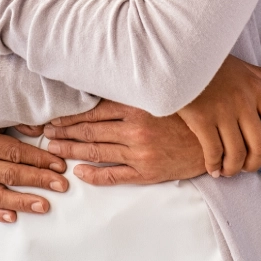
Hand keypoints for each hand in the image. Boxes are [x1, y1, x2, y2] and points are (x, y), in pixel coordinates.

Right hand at [0, 130, 68, 223]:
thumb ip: (18, 122)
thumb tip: (44, 130)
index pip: (15, 153)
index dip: (39, 159)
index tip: (60, 166)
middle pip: (9, 174)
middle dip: (38, 180)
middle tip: (61, 185)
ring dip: (22, 201)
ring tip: (43, 206)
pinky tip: (14, 217)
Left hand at [43, 101, 206, 186]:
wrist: (216, 139)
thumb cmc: (189, 113)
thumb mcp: (163, 95)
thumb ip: (136, 92)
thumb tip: (106, 85)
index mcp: (138, 107)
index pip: (93, 111)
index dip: (70, 115)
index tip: (53, 117)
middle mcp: (135, 130)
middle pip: (90, 131)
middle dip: (64, 132)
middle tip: (44, 133)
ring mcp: (139, 153)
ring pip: (96, 151)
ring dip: (72, 150)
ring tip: (53, 148)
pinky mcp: (146, 172)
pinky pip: (113, 175)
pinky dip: (94, 174)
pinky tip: (79, 172)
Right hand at [178, 56, 260, 177]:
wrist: (181, 57)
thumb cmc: (211, 62)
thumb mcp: (242, 65)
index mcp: (256, 89)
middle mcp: (243, 102)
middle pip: (260, 145)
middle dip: (254, 164)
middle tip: (246, 168)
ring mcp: (223, 111)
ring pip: (237, 154)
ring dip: (233, 168)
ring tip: (227, 170)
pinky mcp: (202, 119)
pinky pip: (214, 152)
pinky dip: (214, 165)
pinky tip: (212, 168)